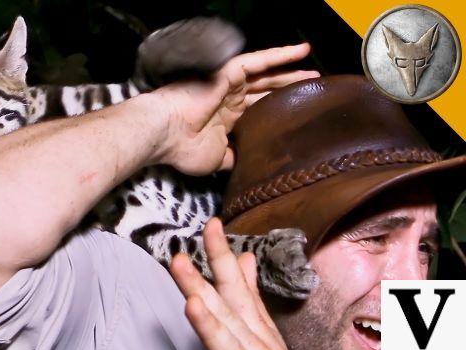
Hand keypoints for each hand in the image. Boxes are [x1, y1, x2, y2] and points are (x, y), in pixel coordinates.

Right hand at [154, 43, 318, 175]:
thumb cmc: (184, 149)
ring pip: (266, 73)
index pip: (259, 110)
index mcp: (227, 119)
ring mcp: (229, 85)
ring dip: (290, 70)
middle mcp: (230, 99)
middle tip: (314, 88)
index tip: (300, 114)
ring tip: (313, 69)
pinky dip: (279, 55)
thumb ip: (236, 158)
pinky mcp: (227, 73)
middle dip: (289, 88)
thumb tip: (252, 167)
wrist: (165, 134)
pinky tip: (299, 51)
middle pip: (267, 90)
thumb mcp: (218, 160)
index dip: (279, 110)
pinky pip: (257, 60)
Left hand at [171, 218, 291, 349]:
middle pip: (233, 294)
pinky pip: (225, 348)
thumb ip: (254, 300)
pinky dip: (209, 327)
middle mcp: (256, 337)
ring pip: (223, 317)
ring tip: (179, 262)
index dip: (224, 255)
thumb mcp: (266, 337)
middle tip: (207, 226)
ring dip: (199, 287)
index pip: (240, 287)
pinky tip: (193, 305)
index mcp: (257, 328)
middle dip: (218, 259)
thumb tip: (246, 259)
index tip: (213, 224)